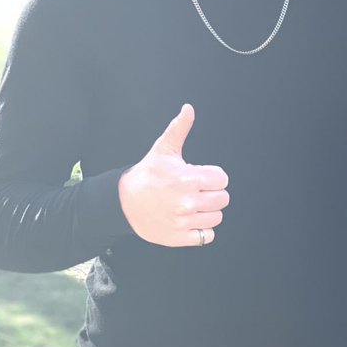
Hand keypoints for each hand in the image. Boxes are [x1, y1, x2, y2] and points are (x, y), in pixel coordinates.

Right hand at [118, 104, 229, 246]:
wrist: (123, 203)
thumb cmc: (147, 174)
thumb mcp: (163, 149)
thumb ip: (179, 128)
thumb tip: (188, 108)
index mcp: (187, 179)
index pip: (222, 179)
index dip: (214, 176)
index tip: (201, 177)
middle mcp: (187, 202)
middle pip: (223, 199)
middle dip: (213, 193)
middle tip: (198, 191)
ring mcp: (183, 222)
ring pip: (216, 218)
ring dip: (209, 211)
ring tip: (195, 205)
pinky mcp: (178, 238)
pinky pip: (207, 236)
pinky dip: (202, 230)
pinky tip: (191, 220)